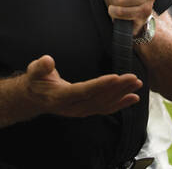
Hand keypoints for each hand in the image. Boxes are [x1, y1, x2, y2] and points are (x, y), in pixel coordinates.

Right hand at [22, 55, 141, 116]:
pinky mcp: (86, 110)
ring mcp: (80, 110)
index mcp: (61, 97)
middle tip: (133, 78)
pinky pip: (105, 108)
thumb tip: (48, 60)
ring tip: (137, 84)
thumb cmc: (36, 81)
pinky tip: (133, 98)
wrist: (35, 97)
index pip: (84, 91)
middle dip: (117, 88)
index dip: (100, 85)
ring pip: (104, 104)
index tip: (115, 77)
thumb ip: (40, 67)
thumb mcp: (34, 71)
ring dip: (122, 94)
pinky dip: (120, 104)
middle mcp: (73, 107)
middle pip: (98, 98)